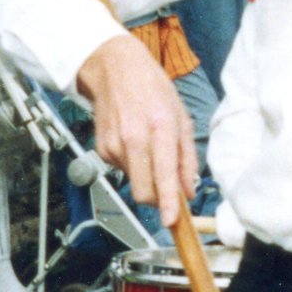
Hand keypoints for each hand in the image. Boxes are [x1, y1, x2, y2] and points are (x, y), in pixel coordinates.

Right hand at [76, 33, 197, 225]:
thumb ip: (187, 158)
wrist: (114, 70)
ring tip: (151, 151)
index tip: (171, 221)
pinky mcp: (101, 149)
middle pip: (143, 191)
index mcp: (160, 130)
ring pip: (134, 182)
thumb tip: (189, 191)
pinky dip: (134, 166)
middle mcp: (134, 140)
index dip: (168, 202)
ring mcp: (114, 145)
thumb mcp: (182, 119)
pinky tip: (136, 145)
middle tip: (169, 193)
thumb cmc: (154, 91)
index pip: (164, 175)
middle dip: (158, 200)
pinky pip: (123, 171)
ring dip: (147, 178)